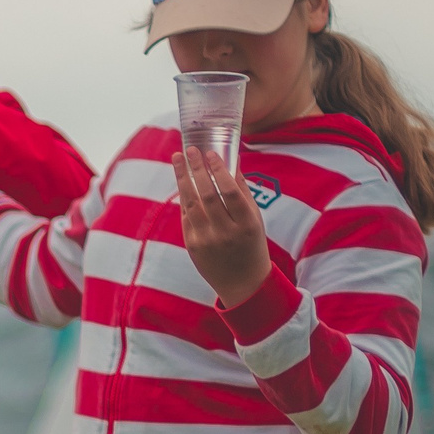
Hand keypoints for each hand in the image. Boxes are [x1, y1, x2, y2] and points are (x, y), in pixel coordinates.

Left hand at [173, 149, 271, 306]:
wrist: (243, 283)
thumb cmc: (251, 244)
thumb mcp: (254, 219)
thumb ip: (242, 191)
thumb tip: (230, 161)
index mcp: (246, 223)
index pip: (230, 192)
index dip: (218, 171)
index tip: (210, 153)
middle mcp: (225, 232)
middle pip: (206, 195)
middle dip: (195, 169)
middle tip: (189, 149)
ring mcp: (206, 240)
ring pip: (190, 204)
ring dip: (183, 178)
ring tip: (178, 158)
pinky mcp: (192, 246)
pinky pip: (186, 216)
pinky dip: (184, 197)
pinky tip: (183, 181)